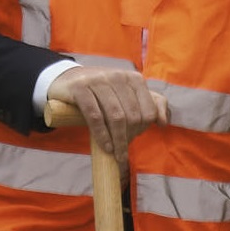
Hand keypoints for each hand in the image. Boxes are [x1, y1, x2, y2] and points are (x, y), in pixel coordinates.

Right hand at [49, 62, 176, 153]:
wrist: (66, 80)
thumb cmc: (101, 93)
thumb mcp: (127, 94)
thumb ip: (151, 104)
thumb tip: (163, 122)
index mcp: (133, 78)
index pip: (148, 110)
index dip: (143, 129)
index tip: (134, 138)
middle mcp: (117, 76)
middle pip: (132, 115)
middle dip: (130, 136)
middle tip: (122, 149)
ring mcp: (97, 80)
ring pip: (115, 116)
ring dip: (118, 141)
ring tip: (117, 154)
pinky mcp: (80, 88)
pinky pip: (95, 116)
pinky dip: (102, 135)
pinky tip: (106, 146)